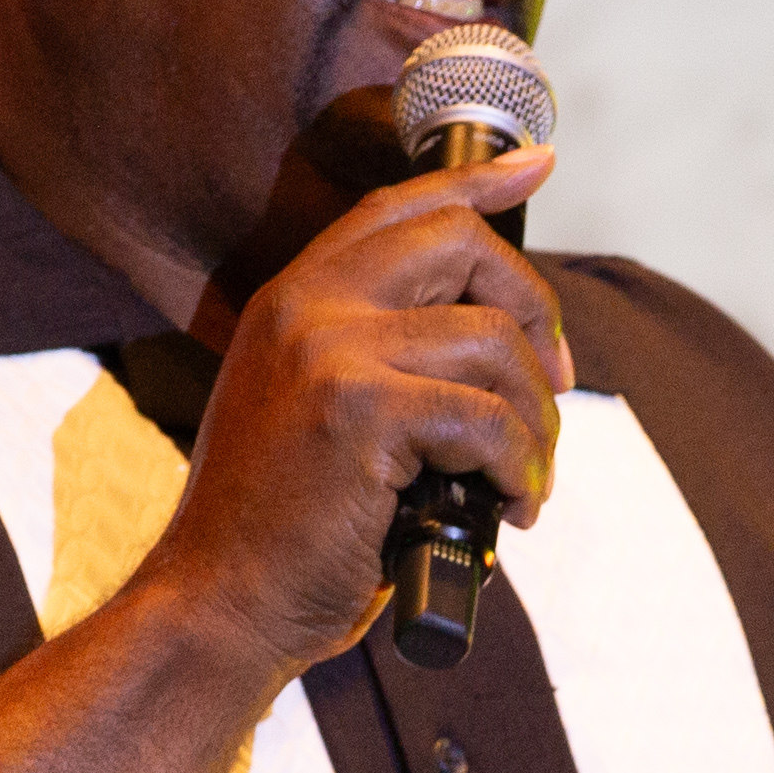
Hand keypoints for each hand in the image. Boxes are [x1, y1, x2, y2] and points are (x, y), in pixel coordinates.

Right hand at [139, 146, 568, 678]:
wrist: (220, 606)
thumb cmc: (283, 530)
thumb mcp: (319, 413)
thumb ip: (378, 357)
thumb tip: (500, 336)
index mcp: (294, 299)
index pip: (398, 208)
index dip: (478, 181)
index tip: (537, 166)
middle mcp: (306, 306)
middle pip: (463, 246)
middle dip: (536, 313)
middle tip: (554, 389)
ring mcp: (328, 352)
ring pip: (493, 343)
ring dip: (537, 420)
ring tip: (524, 478)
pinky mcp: (358, 412)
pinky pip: (487, 420)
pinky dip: (520, 469)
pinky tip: (509, 509)